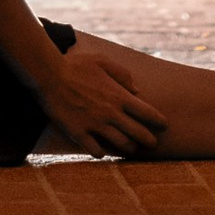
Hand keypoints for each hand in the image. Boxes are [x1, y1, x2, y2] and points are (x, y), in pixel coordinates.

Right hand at [39, 37, 166, 157]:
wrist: (49, 75)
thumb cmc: (76, 65)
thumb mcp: (102, 61)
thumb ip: (123, 74)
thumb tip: (136, 91)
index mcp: (119, 96)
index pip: (147, 113)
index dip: (159, 121)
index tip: (164, 125)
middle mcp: (111, 113)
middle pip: (138, 133)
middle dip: (149, 140)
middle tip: (153, 143)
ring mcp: (95, 125)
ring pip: (121, 145)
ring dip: (130, 148)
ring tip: (132, 149)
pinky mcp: (80, 134)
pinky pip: (96, 151)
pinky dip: (102, 153)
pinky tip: (102, 151)